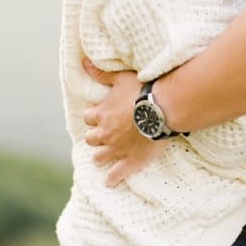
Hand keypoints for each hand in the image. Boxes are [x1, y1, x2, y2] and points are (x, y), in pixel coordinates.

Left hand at [80, 59, 163, 185]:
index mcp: (102, 114)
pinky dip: (112, 179)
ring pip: (99, 156)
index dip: (93, 117)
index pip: (88, 117)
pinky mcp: (131, 160)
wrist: (162, 109)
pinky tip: (109, 182)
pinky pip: (117, 174)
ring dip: (99, 156)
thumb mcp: (120, 78)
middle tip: (102, 136)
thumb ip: (100, 73)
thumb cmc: (142, 91)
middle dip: (95, 137)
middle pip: (91, 138)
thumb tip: (83, 62)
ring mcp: (117, 149)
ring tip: (101, 158)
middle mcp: (105, 133)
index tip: (99, 116)